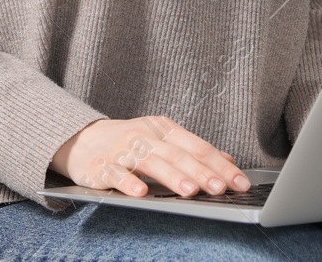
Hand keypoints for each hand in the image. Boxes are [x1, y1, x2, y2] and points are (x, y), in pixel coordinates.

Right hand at [49, 115, 253, 197]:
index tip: (240, 182)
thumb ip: (193, 151)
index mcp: (164, 129)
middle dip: (201, 172)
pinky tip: (141, 193)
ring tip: (190, 191)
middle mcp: (145, 136)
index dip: (220, 164)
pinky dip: (128, 183)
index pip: (198, 146)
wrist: (81, 140)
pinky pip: (116, 174)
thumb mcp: (163, 140)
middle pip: (177, 154)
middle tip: (220, 188)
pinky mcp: (101, 166)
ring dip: (171, 176)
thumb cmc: (130, 143)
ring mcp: (122, 150)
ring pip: (150, 162)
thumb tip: (229, 162)